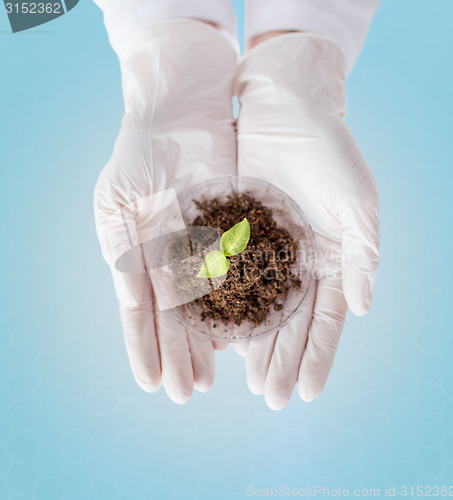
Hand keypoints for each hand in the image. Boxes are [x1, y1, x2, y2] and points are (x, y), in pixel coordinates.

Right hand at [94, 20, 236, 402]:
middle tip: (186, 394)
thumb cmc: (141, 151)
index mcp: (142, 255)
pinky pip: (243, 273)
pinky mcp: (240, 230)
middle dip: (181, 353)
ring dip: (211, 339)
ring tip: (215, 375)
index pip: (143, 311)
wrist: (182, 109)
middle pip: (178, 315)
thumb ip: (122, 248)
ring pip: (211, 302)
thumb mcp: (117, 200)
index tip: (152, 384)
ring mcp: (208, 247)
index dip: (147, 346)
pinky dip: (242, 303)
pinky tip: (245, 331)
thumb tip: (131, 298)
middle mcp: (176, 258)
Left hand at [234, 33, 379, 408]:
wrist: (287, 108)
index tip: (308, 393)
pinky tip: (219, 336)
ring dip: (254, 344)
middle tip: (270, 399)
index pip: (326, 318)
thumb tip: (362, 308)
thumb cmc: (330, 150)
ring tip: (246, 380)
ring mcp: (265, 250)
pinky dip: (224, 307)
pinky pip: (229, 278)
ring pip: (258, 307)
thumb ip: (362, 255)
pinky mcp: (234, 232)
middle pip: (290, 321)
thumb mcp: (356, 201)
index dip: (319, 356)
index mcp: (330, 258)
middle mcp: (297, 261)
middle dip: (282, 359)